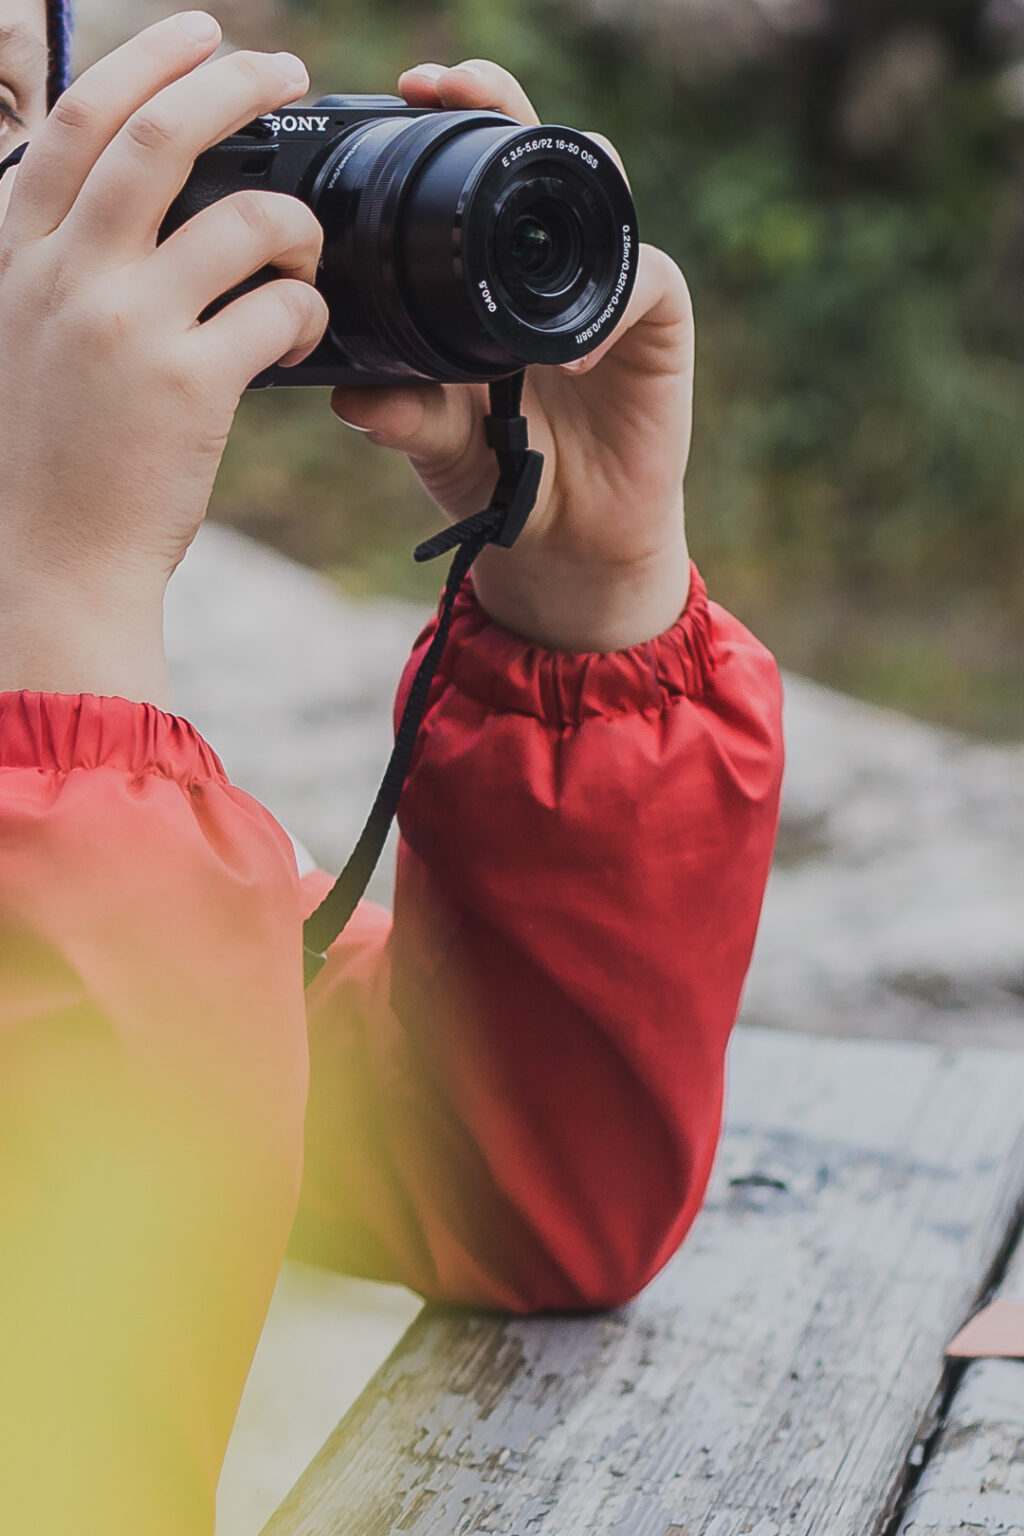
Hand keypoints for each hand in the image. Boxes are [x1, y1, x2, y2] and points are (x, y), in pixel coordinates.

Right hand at [0, 12, 327, 703]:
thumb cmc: (43, 460)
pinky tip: (301, 332)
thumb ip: (58, 266)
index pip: (79, 119)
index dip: (149, 60)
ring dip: (293, 223)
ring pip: (243, 218)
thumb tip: (129, 211)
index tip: (201, 34)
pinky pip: (279, 308)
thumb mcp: (19, 338)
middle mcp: (63, 274)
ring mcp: (124, 326)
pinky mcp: (187, 385)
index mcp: (18, 255)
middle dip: (235, 82)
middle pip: (160, 133)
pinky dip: (307, 308)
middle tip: (286, 69)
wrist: (45, 562)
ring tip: (304, 251)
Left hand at [331, 61, 693, 652]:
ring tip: (516, 169)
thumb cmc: (500, 480)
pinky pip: (642, 284)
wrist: (563, 547)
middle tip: (450, 87)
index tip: (405, 93)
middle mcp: (551, 262)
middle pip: (540, 152)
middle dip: (501, 102)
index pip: (477, 171)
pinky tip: (572, 352)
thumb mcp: (436, 442)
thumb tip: (349, 395)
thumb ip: (403, 415)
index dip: (452, 119)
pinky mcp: (658, 325)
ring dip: (565, 168)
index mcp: (490, 272)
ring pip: (602, 192)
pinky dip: (607, 306)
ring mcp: (608, 286)